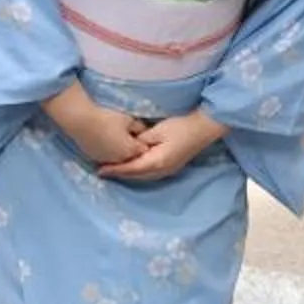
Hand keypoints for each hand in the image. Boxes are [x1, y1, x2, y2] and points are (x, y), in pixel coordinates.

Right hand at [45, 82, 147, 167]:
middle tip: (128, 136)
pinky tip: (104, 141)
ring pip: (118, 159)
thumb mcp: (128, 120)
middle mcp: (120, 159)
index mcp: (131, 150)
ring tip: (115, 138)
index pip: (143, 150)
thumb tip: (144, 131)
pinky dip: (108, 152)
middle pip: (131, 157)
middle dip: (132, 149)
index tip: (140, 135)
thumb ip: (139, 127)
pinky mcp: (95, 159)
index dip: (143, 143)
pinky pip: (106, 158)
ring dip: (120, 152)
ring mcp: (107, 160)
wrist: (82, 122)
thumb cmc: (107, 119)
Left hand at [105, 111, 225, 183]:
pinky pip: (149, 173)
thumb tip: (129, 146)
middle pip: (135, 176)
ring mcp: (167, 171)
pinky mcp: (171, 167)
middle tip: (102, 170)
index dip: (115, 169)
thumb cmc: (181, 126)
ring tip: (114, 170)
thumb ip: (141, 140)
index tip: (100, 169)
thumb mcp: (157, 131)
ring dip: (128, 174)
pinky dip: (138, 172)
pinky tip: (132, 167)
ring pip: (142, 176)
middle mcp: (161, 171)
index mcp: (156, 162)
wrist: (203, 128)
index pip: (131, 168)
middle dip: (119, 173)